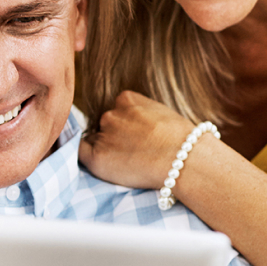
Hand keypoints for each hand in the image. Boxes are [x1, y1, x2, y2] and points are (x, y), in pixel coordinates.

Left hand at [79, 91, 194, 188]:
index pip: (116, 111)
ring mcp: (103, 135)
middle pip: (103, 125)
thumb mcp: (162, 113)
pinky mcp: (97, 157)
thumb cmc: (183, 140)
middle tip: (132, 154)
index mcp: (126, 99)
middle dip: (114, 138)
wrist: (184, 159)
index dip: (123, 126)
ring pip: (94, 141)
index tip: (135, 139)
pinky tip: (105, 166)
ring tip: (126, 164)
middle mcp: (111, 114)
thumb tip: (138, 125)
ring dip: (105, 150)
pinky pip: (82, 155)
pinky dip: (90, 160)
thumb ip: (143, 114)